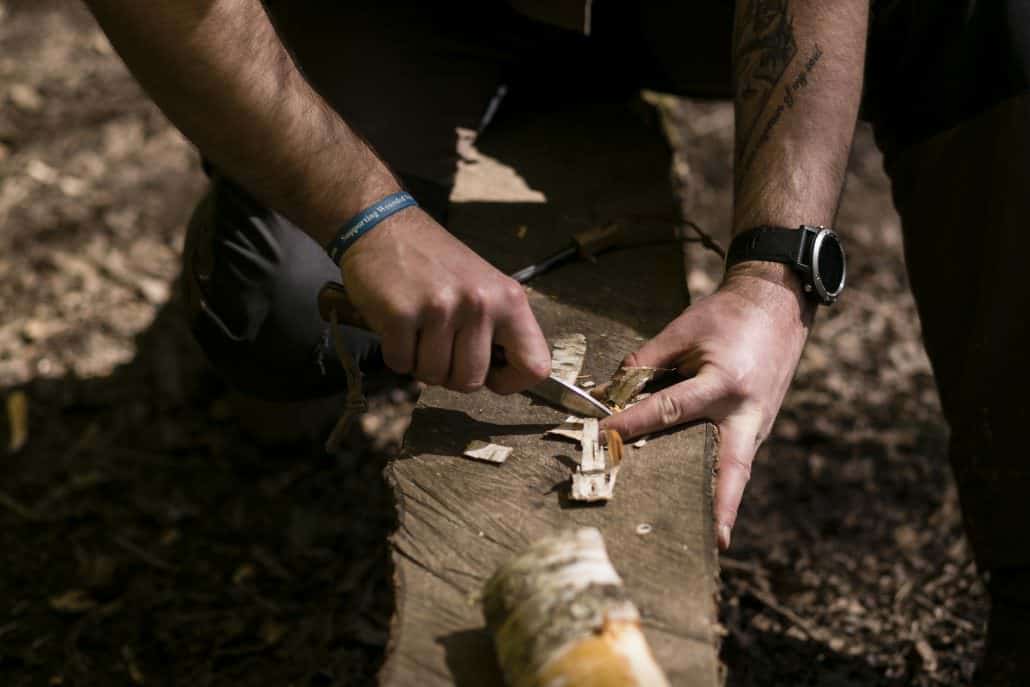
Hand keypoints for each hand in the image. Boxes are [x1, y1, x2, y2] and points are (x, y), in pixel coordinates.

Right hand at [338, 207, 550, 392]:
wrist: (383, 227)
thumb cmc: (435, 262)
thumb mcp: (483, 286)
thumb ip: (497, 330)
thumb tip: (502, 379)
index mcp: (509, 299)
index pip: (535, 366)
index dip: (510, 382)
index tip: (490, 374)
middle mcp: (480, 303)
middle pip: (472, 382)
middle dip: (451, 374)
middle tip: (440, 345)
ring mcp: (440, 308)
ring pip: (434, 376)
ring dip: (420, 363)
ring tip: (419, 329)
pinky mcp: (401, 314)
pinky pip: (401, 364)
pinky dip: (396, 355)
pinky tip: (398, 327)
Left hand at [601, 262, 813, 549]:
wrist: (778, 304)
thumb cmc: (726, 315)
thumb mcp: (681, 330)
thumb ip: (644, 364)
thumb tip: (608, 393)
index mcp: (724, 382)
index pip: (670, 410)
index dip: (633, 423)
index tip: (603, 436)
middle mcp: (747, 410)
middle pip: (733, 467)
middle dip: (724, 505)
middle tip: (714, 541)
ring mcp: (760, 422)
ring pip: (739, 469)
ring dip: (725, 502)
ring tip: (708, 537)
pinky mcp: (761, 425)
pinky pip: (739, 458)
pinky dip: (724, 481)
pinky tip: (707, 502)